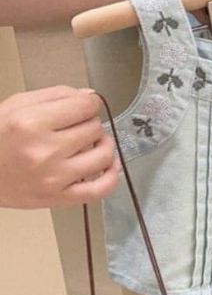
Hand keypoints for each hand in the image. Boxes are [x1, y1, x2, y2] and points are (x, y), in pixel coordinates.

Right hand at [0, 87, 117, 208]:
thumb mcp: (15, 106)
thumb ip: (55, 96)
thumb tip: (90, 96)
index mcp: (31, 123)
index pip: (85, 106)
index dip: (88, 104)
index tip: (84, 107)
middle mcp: (44, 151)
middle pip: (94, 129)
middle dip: (89, 124)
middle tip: (77, 128)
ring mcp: (54, 178)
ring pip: (103, 155)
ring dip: (103, 146)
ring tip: (93, 144)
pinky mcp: (59, 198)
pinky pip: (100, 190)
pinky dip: (112, 176)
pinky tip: (109, 166)